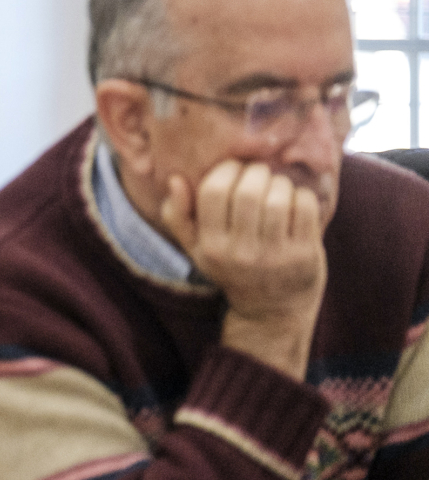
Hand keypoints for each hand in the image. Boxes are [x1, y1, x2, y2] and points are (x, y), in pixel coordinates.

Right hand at [159, 161, 325, 379]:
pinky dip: (302, 196)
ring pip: (279, 197)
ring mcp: (274, 255)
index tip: (234, 171)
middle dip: (256, 173)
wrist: (273, 309)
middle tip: (259, 176)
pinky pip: (305, 206)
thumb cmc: (232, 266)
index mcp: (210, 247)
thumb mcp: (197, 248)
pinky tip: (295, 203)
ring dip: (280, 183)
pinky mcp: (305, 255)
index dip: (227, 170)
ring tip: (277, 189)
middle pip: (248, 191)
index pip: (213, 191)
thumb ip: (178, 215)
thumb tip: (175, 180)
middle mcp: (240, 253)